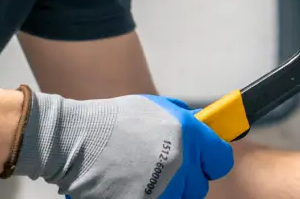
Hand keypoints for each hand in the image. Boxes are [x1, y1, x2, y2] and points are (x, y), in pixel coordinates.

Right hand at [14, 92, 233, 197]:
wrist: (78, 140)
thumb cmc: (116, 120)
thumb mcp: (155, 108)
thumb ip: (183, 118)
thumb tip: (204, 124)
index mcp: (188, 135)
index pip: (221, 160)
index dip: (212, 159)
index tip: (204, 159)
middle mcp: (181, 164)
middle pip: (200, 185)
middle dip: (188, 177)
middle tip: (169, 168)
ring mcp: (164, 190)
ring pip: (182, 198)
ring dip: (170, 190)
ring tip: (147, 177)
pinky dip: (152, 197)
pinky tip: (134, 186)